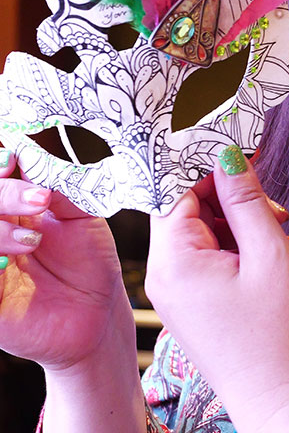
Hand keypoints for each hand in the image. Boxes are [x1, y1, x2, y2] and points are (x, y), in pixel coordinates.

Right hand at [0, 146, 130, 372]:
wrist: (99, 311)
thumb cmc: (89, 262)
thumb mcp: (81, 216)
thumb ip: (59, 188)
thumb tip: (34, 157)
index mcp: (13, 208)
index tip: (13, 160)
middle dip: (3, 194)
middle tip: (39, 199)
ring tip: (33, 240)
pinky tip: (7, 263)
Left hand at [146, 147, 288, 430]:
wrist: (281, 399)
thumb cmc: (279, 333)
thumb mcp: (269, 253)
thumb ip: (246, 199)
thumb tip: (227, 154)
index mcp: (174, 262)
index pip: (178, 191)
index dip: (211, 169)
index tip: (245, 159)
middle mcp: (164, 277)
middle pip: (189, 210)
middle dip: (231, 201)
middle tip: (273, 212)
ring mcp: (177, 293)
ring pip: (202, 233)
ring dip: (238, 225)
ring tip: (276, 239)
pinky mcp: (192, 305)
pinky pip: (207, 258)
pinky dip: (236, 248)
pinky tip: (265, 258)